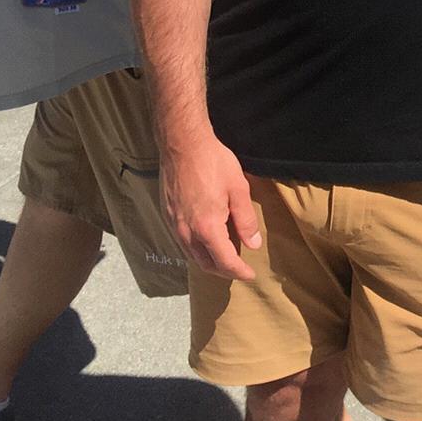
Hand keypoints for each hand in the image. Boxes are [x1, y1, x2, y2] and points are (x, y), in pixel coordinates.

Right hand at [162, 131, 262, 281]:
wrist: (182, 145)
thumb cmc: (213, 163)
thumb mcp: (238, 189)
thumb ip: (246, 220)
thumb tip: (253, 244)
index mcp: (207, 228)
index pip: (224, 262)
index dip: (239, 272)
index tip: (250, 275)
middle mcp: (187, 233)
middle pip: (205, 264)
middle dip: (224, 271)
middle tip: (239, 268)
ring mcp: (174, 226)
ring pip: (192, 256)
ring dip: (209, 262)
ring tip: (225, 257)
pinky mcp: (168, 217)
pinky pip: (183, 243)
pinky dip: (197, 249)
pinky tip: (207, 240)